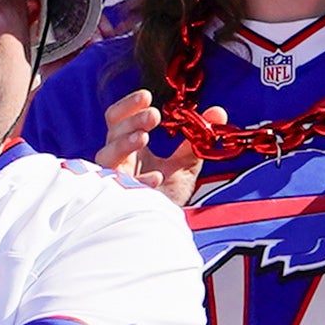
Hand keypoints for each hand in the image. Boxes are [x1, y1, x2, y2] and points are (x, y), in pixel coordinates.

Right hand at [99, 88, 209, 204]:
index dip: (129, 106)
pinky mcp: (115, 198)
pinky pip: (117, 187)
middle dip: (131, 120)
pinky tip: (155, 178)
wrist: (160, 227)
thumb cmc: (164, 196)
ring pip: (106, 154)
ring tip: (144, 137)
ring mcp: (113, 179)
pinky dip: (138, 180)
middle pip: (113, 131)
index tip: (147, 96)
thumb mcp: (185, 165)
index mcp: (129, 148)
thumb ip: (196, 141)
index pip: (119, 119)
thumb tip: (218, 112)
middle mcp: (118, 160)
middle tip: (154, 117)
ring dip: (124, 143)